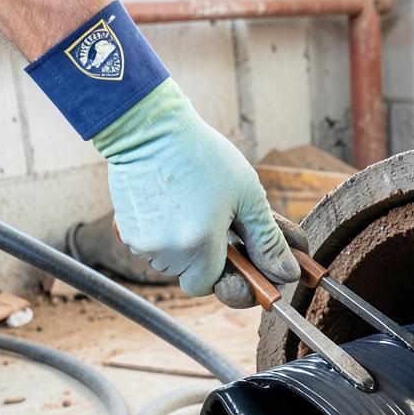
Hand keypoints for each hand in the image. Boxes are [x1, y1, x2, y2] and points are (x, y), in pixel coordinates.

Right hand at [92, 78, 300, 303]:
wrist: (148, 126)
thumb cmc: (202, 156)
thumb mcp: (248, 196)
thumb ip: (268, 240)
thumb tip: (287, 274)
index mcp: (197, 245)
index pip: (212, 288)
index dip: (227, 277)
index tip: (240, 260)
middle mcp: (165, 251)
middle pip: (193, 276)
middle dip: (210, 258)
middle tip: (219, 225)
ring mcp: (141, 242)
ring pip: (173, 262)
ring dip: (189, 244)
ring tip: (198, 206)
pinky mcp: (126, 229)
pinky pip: (153, 245)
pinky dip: (168, 232)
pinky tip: (177, 203)